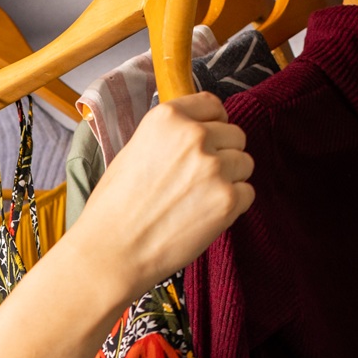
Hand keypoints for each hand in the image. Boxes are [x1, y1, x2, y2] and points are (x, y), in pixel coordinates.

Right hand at [59, 91, 254, 309]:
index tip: (207, 140)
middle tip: (196, 182)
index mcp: (167, 118)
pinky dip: (231, 207)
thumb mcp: (132, 153)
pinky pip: (247, 193)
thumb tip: (198, 135)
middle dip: (222, 155)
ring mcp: (214, 167)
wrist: (110, 253)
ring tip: (197, 202)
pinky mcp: (227, 200)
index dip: (212, 124)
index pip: (212, 105)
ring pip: (245, 164)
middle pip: (235, 135)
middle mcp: (194, 136)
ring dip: (229, 181)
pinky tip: (202, 217)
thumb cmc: (113, 209)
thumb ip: (169, 139)